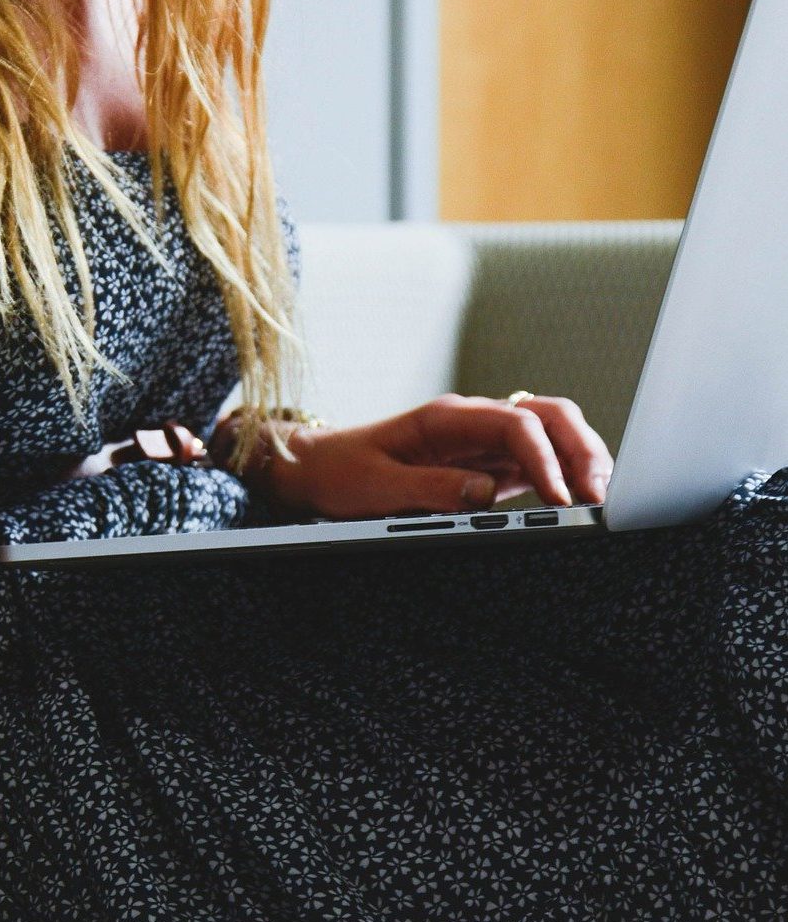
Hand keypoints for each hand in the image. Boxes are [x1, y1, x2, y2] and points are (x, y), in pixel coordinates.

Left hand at [298, 394, 614, 519]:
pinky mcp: (487, 469)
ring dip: (580, 462)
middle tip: (601, 495)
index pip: (516, 423)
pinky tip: (576, 504)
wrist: (319, 470)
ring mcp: (484, 444)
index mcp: (448, 418)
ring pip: (552, 438)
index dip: (544, 457)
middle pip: (549, 417)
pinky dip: (563, 480)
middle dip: (582, 449)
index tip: (559, 496)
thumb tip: (483, 496)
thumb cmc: (343, 473)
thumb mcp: (377, 487)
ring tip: (599, 501)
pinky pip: (537, 465)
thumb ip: (430, 488)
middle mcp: (474, 424)